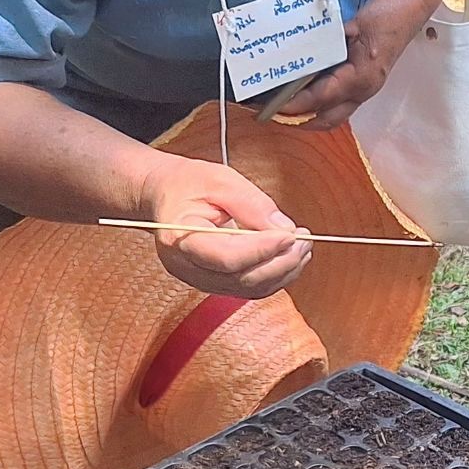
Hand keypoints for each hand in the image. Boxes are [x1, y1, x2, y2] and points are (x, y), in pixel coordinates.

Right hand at [136, 153, 312, 298]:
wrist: (165, 195)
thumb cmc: (186, 184)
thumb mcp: (220, 180)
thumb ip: (252, 204)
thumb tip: (284, 229)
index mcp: (180, 238)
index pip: (227, 257)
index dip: (263, 250)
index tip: (290, 235)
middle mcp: (187, 267)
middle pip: (242, 278)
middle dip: (280, 262)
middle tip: (304, 240)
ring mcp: (198, 279)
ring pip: (249, 288)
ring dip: (283, 271)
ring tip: (303, 247)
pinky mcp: (213, 282)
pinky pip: (248, 288)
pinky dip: (274, 276)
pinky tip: (289, 257)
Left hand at [271, 0, 438, 131]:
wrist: (411, 5)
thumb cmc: (387, 14)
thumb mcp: (353, 26)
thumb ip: (328, 43)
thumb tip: (300, 58)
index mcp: (362, 77)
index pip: (321, 98)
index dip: (295, 104)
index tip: (272, 106)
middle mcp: (364, 89)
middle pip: (326, 119)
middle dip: (298, 120)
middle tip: (271, 113)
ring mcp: (366, 88)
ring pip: (333, 114)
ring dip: (308, 115)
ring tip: (282, 108)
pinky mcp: (365, 82)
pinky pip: (339, 101)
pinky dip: (319, 103)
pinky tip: (302, 93)